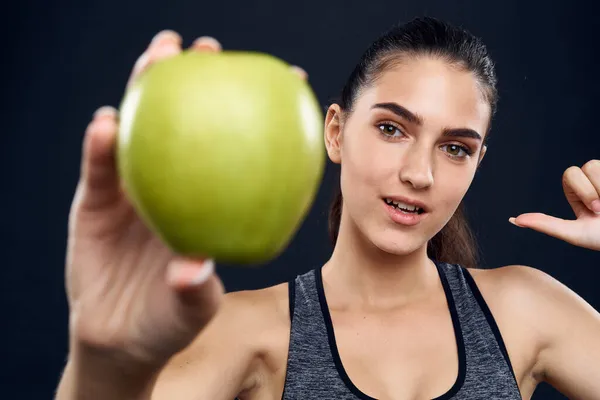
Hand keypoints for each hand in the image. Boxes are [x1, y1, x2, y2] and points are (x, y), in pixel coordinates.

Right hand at [67, 30, 309, 370]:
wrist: (120, 341)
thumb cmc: (167, 321)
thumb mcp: (190, 308)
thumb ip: (192, 289)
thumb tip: (193, 268)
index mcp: (204, 203)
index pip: (229, 148)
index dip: (248, 114)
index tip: (277, 79)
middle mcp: (173, 185)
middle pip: (180, 123)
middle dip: (187, 79)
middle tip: (202, 49)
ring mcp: (133, 189)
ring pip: (138, 130)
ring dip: (142, 90)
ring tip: (156, 58)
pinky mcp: (94, 201)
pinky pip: (98, 168)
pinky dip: (100, 145)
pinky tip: (108, 123)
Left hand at [509, 160, 599, 250]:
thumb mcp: (575, 233)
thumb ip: (545, 224)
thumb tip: (514, 220)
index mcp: (581, 194)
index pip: (570, 174)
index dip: (580, 189)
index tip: (593, 210)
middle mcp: (597, 183)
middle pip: (584, 167)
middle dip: (592, 190)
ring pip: (596, 165)